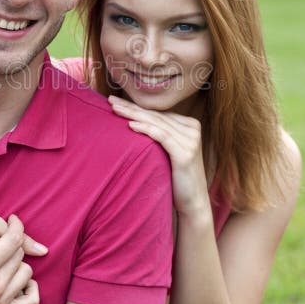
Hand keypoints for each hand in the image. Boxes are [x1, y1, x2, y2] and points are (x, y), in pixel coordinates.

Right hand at [0, 211, 40, 303]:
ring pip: (26, 274)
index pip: (14, 239)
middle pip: (20, 255)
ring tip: (6, 257)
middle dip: (13, 243)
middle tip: (2, 239)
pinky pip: (30, 300)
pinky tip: (17, 278)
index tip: (12, 219)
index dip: (16, 224)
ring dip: (18, 263)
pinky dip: (30, 288)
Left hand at [109, 95, 210, 215]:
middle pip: (155, 116)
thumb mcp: (170, 152)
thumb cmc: (177, 178)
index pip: (157, 113)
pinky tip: (130, 125)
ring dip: (133, 115)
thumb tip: (135, 121)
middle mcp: (192, 129)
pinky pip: (161, 136)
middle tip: (111, 100)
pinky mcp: (185, 153)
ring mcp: (190, 140)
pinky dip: (145, 129)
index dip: (136, 107)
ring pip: (156, 123)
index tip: (116, 102)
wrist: (193, 203)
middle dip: (131, 107)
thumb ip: (161, 136)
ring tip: (115, 109)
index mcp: (190, 125)